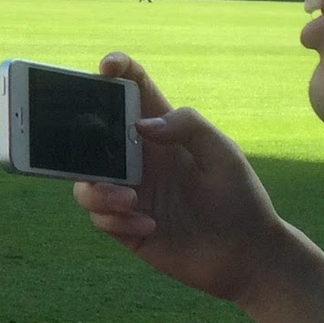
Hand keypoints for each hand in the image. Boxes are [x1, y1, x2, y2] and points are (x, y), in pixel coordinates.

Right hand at [73, 53, 284, 303]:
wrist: (246, 255)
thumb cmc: (239, 197)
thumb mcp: (222, 152)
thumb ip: (186, 126)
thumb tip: (140, 124)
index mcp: (162, 131)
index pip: (133, 91)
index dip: (116, 71)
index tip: (106, 67)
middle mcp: (139, 158)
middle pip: (92, 135)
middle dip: (77, 133)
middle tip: (84, 142)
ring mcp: (130, 192)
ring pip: (86, 181)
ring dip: (98, 189)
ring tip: (131, 200)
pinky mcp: (127, 226)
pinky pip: (100, 217)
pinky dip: (115, 219)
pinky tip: (149, 225)